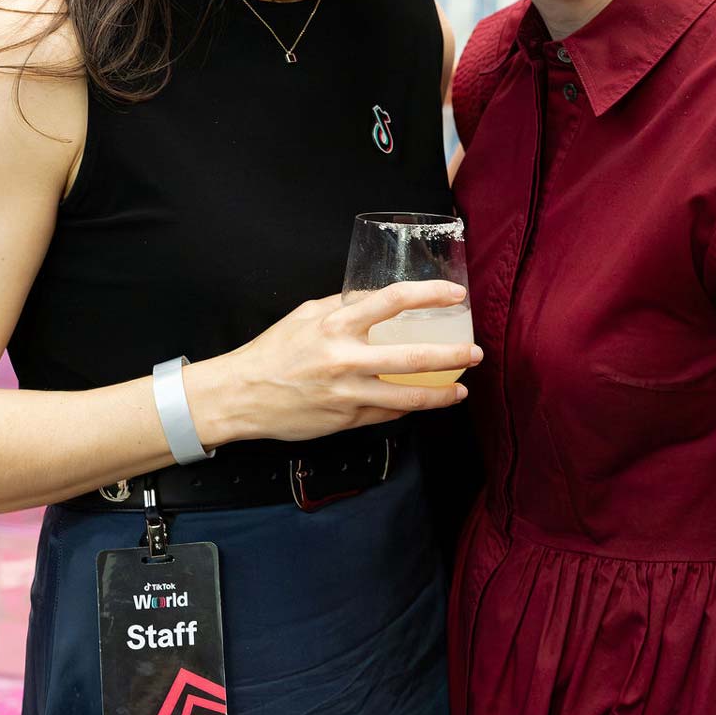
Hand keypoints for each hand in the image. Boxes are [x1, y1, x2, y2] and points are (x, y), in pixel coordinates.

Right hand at [189, 280, 478, 445]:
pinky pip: (386, 414)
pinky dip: (406, 408)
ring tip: (461, 390)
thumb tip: (374, 298)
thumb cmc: (272, 352)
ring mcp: (348, 393)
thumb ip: (341, 307)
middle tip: (475, 352)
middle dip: (452, 355)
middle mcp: (346, 358)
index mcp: (336, 324)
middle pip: (413, 356)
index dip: (430, 295)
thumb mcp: (304, 316)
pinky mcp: (346, 419)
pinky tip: (422, 403)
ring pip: (407, 396)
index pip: (393, 301)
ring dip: (441, 394)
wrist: (240, 396)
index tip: (456, 295)